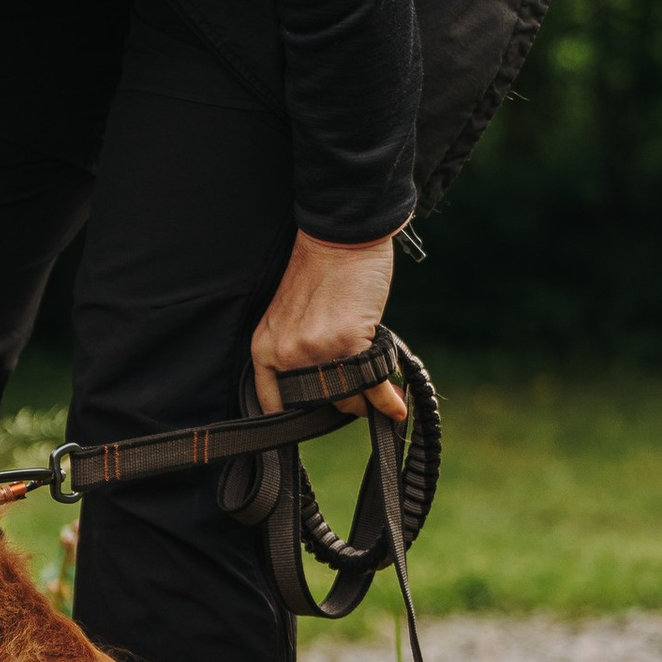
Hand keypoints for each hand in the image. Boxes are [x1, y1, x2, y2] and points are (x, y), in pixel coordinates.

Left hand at [250, 232, 406, 420]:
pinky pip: (372, 384)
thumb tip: (332, 394)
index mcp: (265, 348)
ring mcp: (315, 350)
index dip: (299, 419)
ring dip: (368, 401)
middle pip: (319, 406)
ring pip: (347, 399)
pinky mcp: (346, 342)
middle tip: (362, 401)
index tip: (320, 423)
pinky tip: (396, 403)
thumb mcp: (292, 318)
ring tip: (382, 393)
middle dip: (344, 407)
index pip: (273, 405)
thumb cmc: (322, 274)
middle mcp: (285, 354)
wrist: (340, 237)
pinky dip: (388, 398)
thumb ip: (300, 355)